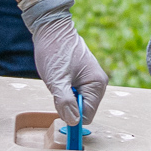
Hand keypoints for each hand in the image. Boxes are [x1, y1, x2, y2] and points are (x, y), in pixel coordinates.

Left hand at [17, 0, 108, 125]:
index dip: (72, 116)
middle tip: (57, 89)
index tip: (59, 108)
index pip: (87, 115)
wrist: (51, 28)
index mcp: (96, 84)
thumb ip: (65, 103)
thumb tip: (73, 122)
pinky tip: (60, 78)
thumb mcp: (56, 80)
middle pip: (84, 110)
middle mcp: (99, 83)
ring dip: (66, 98)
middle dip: (68, 106)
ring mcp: (92, 79)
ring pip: (78, 102)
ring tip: (58, 81)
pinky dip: (66, 91)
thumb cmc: (54, 51)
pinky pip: (76, 93)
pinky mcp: (85, 76)